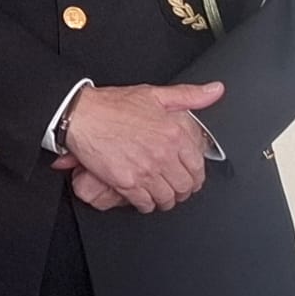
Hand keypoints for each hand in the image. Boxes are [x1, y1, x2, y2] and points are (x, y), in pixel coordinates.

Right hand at [62, 82, 222, 212]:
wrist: (80, 115)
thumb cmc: (112, 105)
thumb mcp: (154, 94)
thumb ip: (189, 95)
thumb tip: (215, 91)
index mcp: (173, 134)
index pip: (198, 167)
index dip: (196, 176)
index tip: (191, 177)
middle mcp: (162, 154)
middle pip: (184, 186)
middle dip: (182, 190)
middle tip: (176, 188)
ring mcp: (145, 170)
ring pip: (167, 198)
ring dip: (166, 199)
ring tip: (161, 195)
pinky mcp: (126, 182)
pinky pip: (145, 203)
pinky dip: (146, 204)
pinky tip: (143, 197)